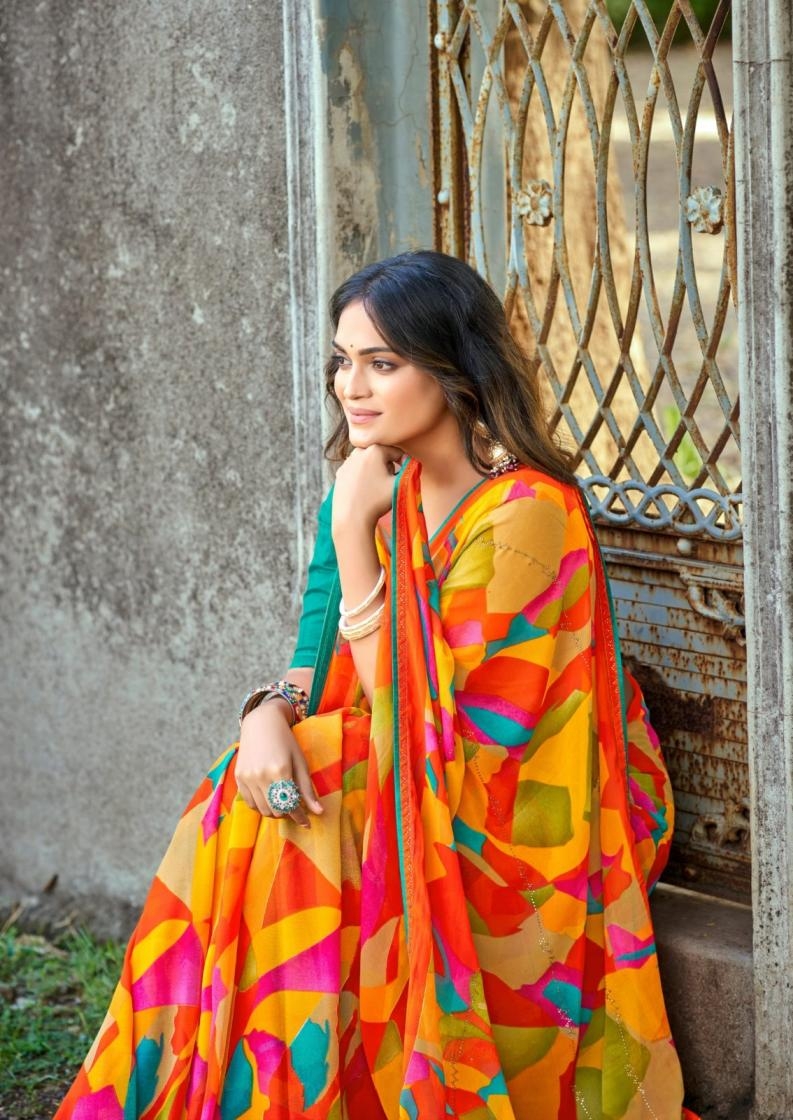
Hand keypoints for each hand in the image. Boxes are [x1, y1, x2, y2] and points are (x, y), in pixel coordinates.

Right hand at [236, 700, 322, 827]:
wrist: (261, 724)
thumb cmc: (286, 741)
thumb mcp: (300, 762)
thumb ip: (307, 789)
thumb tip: (319, 812)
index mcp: (280, 771)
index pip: (291, 805)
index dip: (300, 817)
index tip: (307, 823)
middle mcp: (261, 776)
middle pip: (276, 811)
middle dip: (287, 814)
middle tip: (295, 809)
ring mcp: (247, 778)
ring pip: (262, 810)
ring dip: (274, 811)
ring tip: (283, 802)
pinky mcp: (239, 778)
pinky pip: (250, 803)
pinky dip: (261, 805)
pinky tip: (269, 797)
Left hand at [331, 444, 404, 538]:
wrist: (351, 518)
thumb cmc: (377, 501)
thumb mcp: (400, 484)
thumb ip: (410, 470)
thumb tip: (412, 464)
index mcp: (375, 450)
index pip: (396, 452)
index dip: (404, 463)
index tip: (405, 475)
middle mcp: (358, 451)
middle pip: (380, 455)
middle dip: (387, 466)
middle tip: (388, 482)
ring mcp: (347, 462)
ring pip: (368, 462)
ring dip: (374, 471)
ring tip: (376, 488)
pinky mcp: (340, 473)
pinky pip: (357, 471)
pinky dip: (362, 477)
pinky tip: (364, 491)